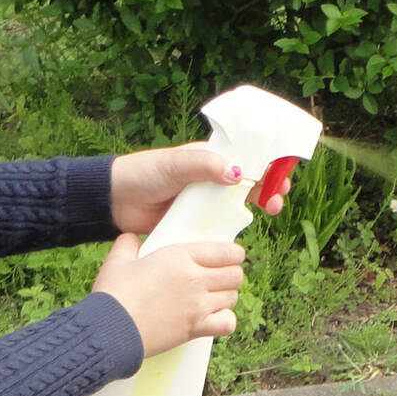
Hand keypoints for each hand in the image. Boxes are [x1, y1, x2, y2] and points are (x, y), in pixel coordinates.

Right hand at [92, 234, 245, 354]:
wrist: (109, 329)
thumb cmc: (113, 293)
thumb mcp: (117, 259)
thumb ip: (128, 243)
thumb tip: (133, 239)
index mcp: (180, 257)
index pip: (226, 251)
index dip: (233, 253)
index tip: (230, 256)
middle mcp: (195, 279)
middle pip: (235, 274)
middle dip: (231, 273)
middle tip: (220, 276)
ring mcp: (198, 305)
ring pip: (232, 297)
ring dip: (226, 295)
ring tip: (215, 296)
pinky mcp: (196, 329)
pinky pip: (227, 323)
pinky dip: (225, 320)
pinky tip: (213, 317)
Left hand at [110, 144, 290, 233]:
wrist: (115, 201)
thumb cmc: (144, 173)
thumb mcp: (175, 165)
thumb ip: (204, 166)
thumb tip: (238, 173)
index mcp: (209, 159)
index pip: (246, 158)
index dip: (267, 167)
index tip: (280, 179)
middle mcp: (210, 179)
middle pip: (248, 184)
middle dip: (267, 191)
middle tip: (275, 203)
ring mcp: (203, 203)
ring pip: (236, 207)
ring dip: (254, 211)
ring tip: (265, 215)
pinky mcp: (195, 224)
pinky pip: (218, 228)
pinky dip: (232, 232)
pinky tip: (241, 236)